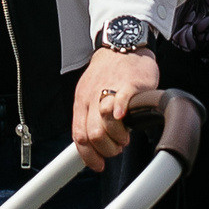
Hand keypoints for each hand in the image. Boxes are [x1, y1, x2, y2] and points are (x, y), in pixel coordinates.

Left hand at [72, 47, 158, 170]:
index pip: (79, 136)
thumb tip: (93, 142)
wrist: (122, 44)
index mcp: (82, 102)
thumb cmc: (109, 71)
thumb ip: (90, 116)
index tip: (98, 164)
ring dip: (117, 137)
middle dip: (106, 149)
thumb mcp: (90, 92)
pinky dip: (120, 113)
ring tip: (125, 136)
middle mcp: (92, 98)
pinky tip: (124, 118)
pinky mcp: (129, 84)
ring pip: (105, 124)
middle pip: (93, 135)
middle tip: (117, 147)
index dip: (88, 156)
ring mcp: (109, 90)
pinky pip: (120, 100)